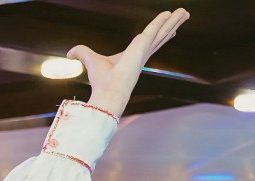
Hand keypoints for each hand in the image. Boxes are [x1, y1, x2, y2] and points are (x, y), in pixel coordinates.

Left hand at [69, 8, 189, 117]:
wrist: (109, 92)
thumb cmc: (101, 82)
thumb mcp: (89, 60)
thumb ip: (81, 53)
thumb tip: (69, 54)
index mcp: (133, 57)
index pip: (149, 43)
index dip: (158, 35)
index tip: (167, 31)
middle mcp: (143, 53)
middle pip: (161, 35)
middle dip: (172, 25)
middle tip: (183, 16)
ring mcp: (144, 50)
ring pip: (162, 32)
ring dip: (174, 21)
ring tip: (185, 13)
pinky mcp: (142, 45)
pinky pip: (154, 29)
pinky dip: (162, 21)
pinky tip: (169, 13)